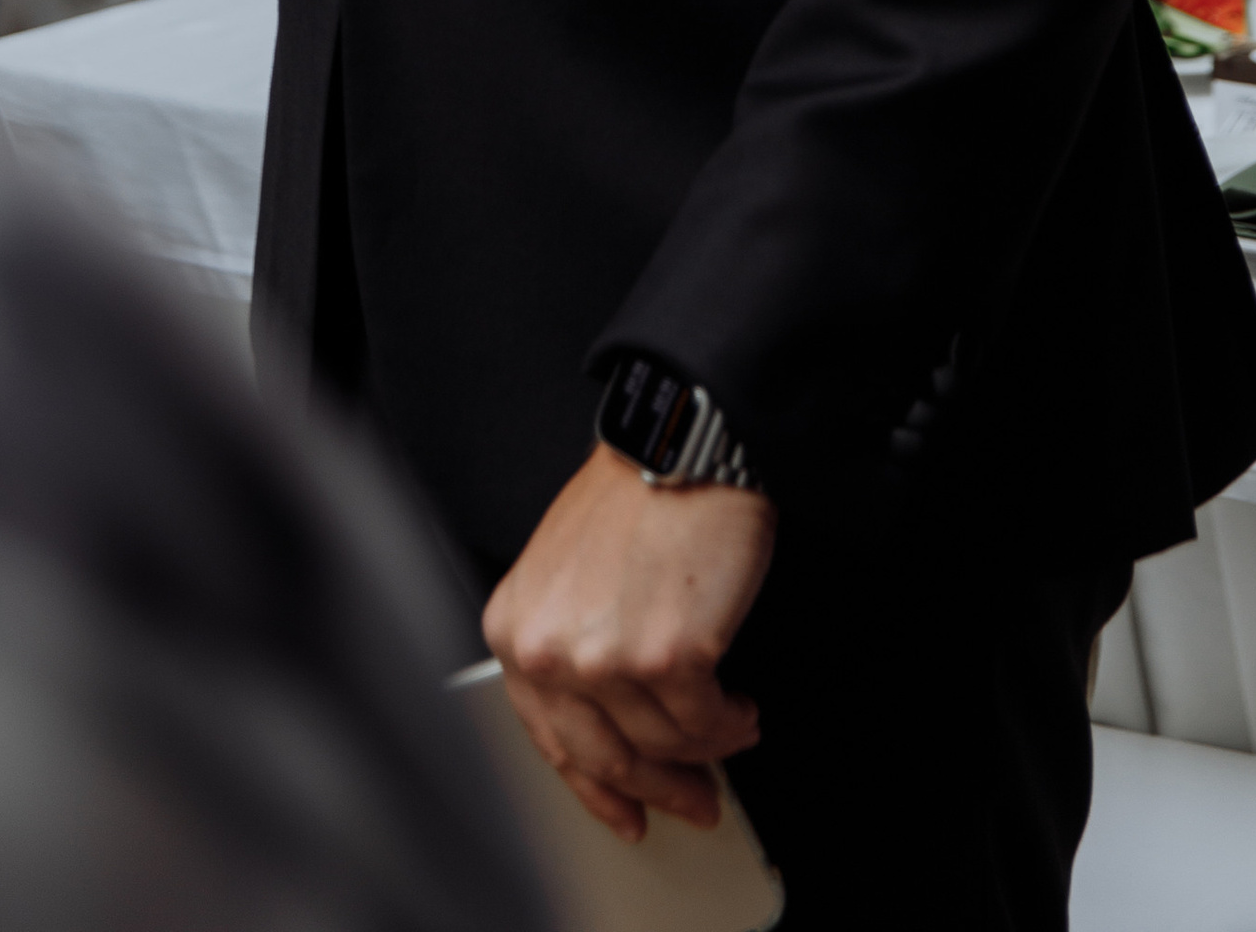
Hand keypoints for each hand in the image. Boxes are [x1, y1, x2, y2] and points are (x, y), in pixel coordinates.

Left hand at [484, 449, 775, 843]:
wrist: (684, 441)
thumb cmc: (635, 492)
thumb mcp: (565, 569)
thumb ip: (570, 645)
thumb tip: (612, 723)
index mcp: (515, 630)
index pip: (552, 740)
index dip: (597, 790)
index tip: (626, 814)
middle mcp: (550, 652)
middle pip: (608, 757)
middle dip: (659, 789)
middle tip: (694, 800)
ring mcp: (607, 660)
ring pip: (663, 744)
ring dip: (706, 747)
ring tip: (731, 728)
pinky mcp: (670, 658)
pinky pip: (707, 723)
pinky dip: (731, 724)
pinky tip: (741, 710)